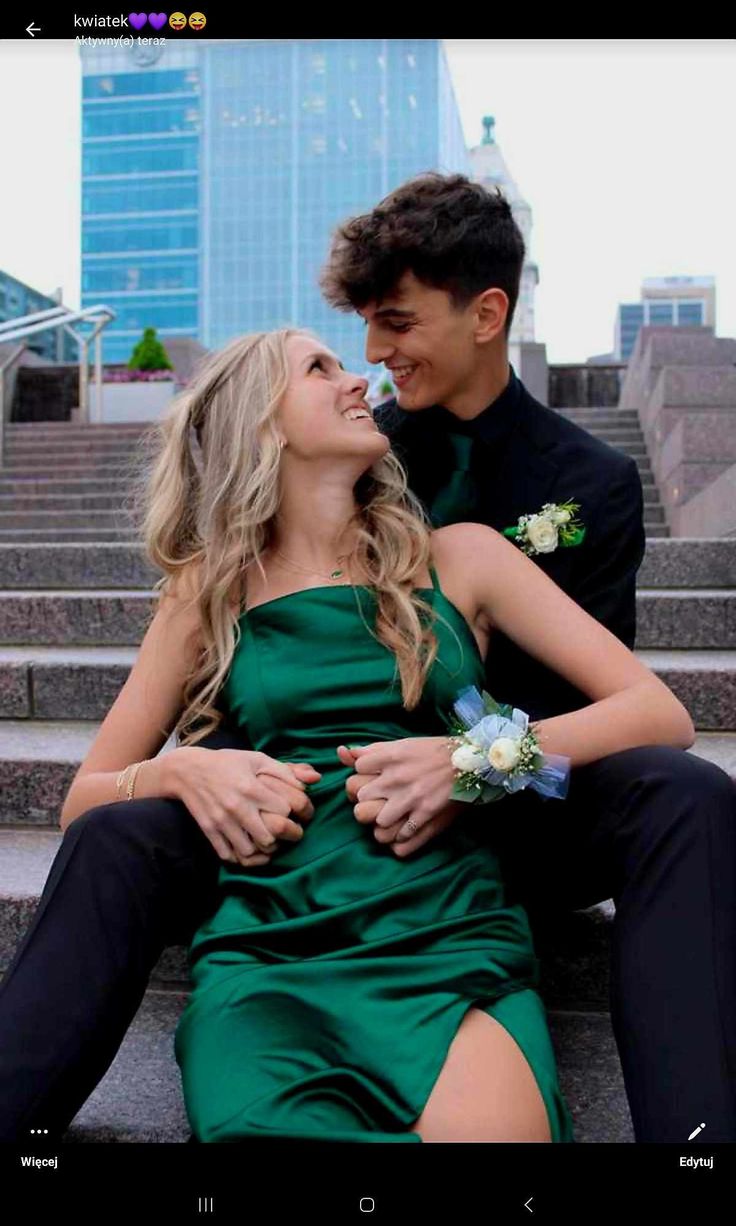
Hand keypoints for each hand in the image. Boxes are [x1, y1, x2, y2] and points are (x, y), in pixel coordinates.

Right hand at [169, 747, 320, 865]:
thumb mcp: (257, 760)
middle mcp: (237, 806)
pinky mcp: (210, 831)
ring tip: (272, 842)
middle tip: (292, 833)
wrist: (187, 770)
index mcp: (251, 787)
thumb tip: (316, 779)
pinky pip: (229, 856)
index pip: (285, 809)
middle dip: (286, 837)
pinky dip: (243, 857)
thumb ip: (287, 771)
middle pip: (270, 836)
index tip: (302, 814)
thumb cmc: (228, 763)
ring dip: (264, 850)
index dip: (298, 812)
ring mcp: (222, 821)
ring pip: (250, 851)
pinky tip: (252, 847)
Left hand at [337, 738, 462, 855]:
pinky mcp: (425, 814)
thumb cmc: (434, 751)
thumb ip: (371, 750)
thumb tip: (342, 752)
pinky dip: (400, 836)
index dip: (362, 775)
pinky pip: (400, 836)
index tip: (372, 777)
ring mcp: (410, 798)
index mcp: (390, 756)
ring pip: (377, 821)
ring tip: (390, 817)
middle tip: (378, 800)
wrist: (470, 762)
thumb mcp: (402, 744)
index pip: (356, 770)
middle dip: (367, 800)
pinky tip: (405, 827)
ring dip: (382, 821)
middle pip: (361, 797)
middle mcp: (396, 777)